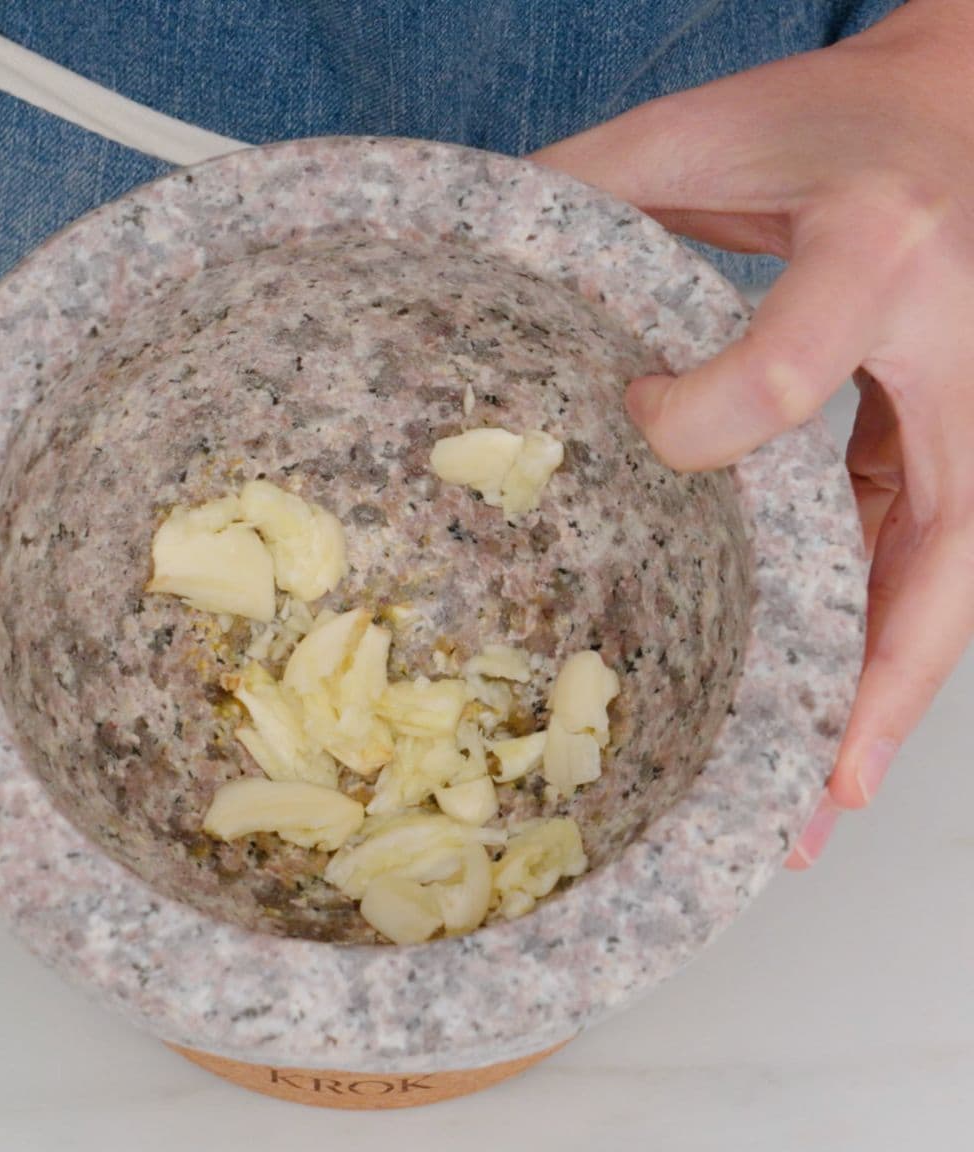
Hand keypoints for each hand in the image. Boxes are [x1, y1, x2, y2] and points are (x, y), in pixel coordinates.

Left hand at [529, 0, 973, 866]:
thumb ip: (591, 193)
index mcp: (876, 249)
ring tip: (814, 805)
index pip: (797, 364)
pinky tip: (826, 720)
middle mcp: (950, 345)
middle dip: (878, 672)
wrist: (948, 111)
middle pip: (944, 536)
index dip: (704, 416)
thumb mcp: (703, 130)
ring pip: (946, 578)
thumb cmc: (822, 120)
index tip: (638, 420)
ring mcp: (970, 405)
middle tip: (814, 792)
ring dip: (882, 699)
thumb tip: (462, 277)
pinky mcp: (953, 440)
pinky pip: (920, 559)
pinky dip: (875, 646)